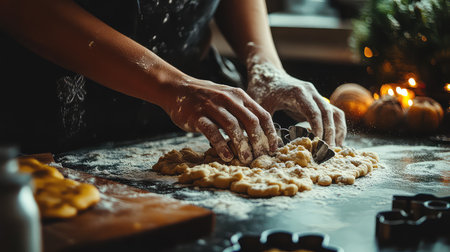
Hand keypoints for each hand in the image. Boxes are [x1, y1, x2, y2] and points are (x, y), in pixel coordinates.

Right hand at [163, 77, 278, 163]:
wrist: (177, 89)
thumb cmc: (205, 98)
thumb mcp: (227, 99)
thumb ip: (242, 112)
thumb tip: (259, 135)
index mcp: (239, 96)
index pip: (262, 114)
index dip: (270, 133)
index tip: (273, 148)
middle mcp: (228, 99)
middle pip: (251, 122)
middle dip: (258, 142)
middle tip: (259, 157)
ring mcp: (212, 107)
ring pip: (233, 127)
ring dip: (242, 145)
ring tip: (245, 159)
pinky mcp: (198, 116)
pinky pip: (213, 132)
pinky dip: (222, 145)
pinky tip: (227, 156)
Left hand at [246, 56, 346, 145]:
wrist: (266, 73)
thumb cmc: (261, 91)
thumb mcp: (259, 108)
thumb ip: (266, 126)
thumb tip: (274, 149)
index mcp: (297, 92)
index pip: (314, 112)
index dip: (318, 129)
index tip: (318, 145)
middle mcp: (310, 92)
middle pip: (328, 113)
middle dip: (329, 134)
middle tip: (327, 152)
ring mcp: (316, 95)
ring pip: (335, 113)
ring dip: (336, 131)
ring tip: (334, 150)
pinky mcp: (317, 101)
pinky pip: (333, 113)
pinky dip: (336, 127)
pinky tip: (333, 141)